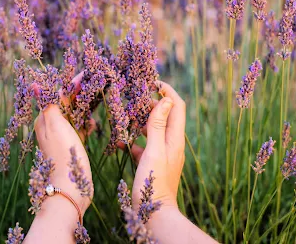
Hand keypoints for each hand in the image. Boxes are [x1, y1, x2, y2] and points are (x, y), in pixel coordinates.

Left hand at [33, 74, 93, 213]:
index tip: (89, 73)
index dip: (74, 83)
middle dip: (81, 94)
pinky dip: (87, 124)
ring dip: (86, 109)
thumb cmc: (63, 153)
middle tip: (98, 83)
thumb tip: (35, 84)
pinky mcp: (72, 146)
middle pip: (67, 103)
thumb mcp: (55, 125)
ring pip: (75, 115)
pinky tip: (93, 125)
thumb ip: (48, 104)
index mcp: (45, 118)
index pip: (59, 94)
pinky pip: (79, 128)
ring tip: (99, 102)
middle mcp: (51, 125)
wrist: (70, 187)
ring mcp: (62, 136)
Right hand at [127, 81, 185, 213]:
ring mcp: (162, 153)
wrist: (154, 214)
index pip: (177, 106)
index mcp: (175, 138)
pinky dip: (133, 141)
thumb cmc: (153, 183)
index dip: (167, 91)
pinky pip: (144, 146)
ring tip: (124, 116)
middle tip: (133, 98)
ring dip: (140, 121)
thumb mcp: (154, 151)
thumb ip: (157, 125)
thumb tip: (164, 99)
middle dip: (150, 104)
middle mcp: (171, 143)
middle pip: (164, 115)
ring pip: (152, 130)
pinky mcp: (153, 162)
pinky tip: (119, 142)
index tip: (152, 81)